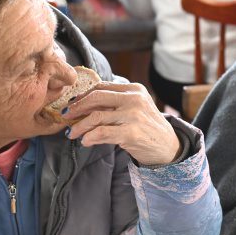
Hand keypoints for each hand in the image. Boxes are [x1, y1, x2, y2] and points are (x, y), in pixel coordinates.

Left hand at [62, 82, 180, 165]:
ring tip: (72, 133)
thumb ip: (116, 103)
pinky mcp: (132, 133)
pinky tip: (85, 141)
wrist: (169, 147)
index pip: (101, 87)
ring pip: (96, 116)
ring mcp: (133, 115)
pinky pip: (102, 133)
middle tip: (65, 116)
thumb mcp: (136, 108)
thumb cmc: (148, 129)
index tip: (72, 104)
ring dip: (79, 126)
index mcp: (134, 89)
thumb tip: (83, 104)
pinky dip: (89, 137)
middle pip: (96, 97)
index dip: (83, 96)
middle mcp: (134, 99)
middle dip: (76, 107)